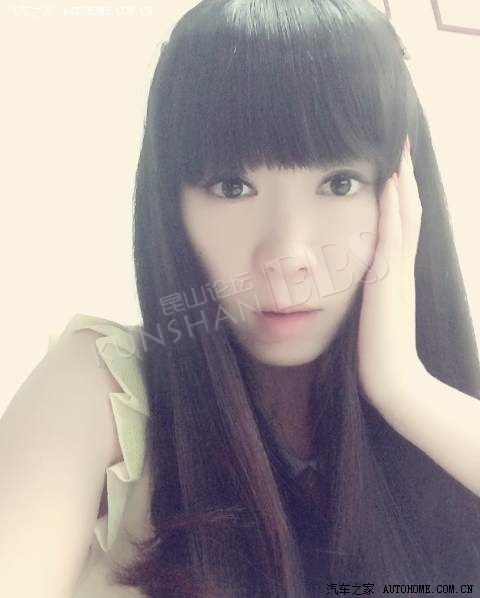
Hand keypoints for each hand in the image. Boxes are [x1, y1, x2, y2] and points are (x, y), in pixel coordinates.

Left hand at [357, 136, 425, 409]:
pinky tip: (391, 186)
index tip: (396, 169)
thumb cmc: (379, 352)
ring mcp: (398, 273)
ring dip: (403, 185)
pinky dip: (394, 209)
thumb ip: (372, 296)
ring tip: (400, 153)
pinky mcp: (388, 281)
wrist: (393, 379)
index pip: (402, 226)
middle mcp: (402, 268)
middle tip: (404, 147)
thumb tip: (364, 285)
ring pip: (406, 219)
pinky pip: (392, 237)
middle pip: (410, 214)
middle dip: (406, 180)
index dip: (401, 197)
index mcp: (397, 274)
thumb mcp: (375, 315)